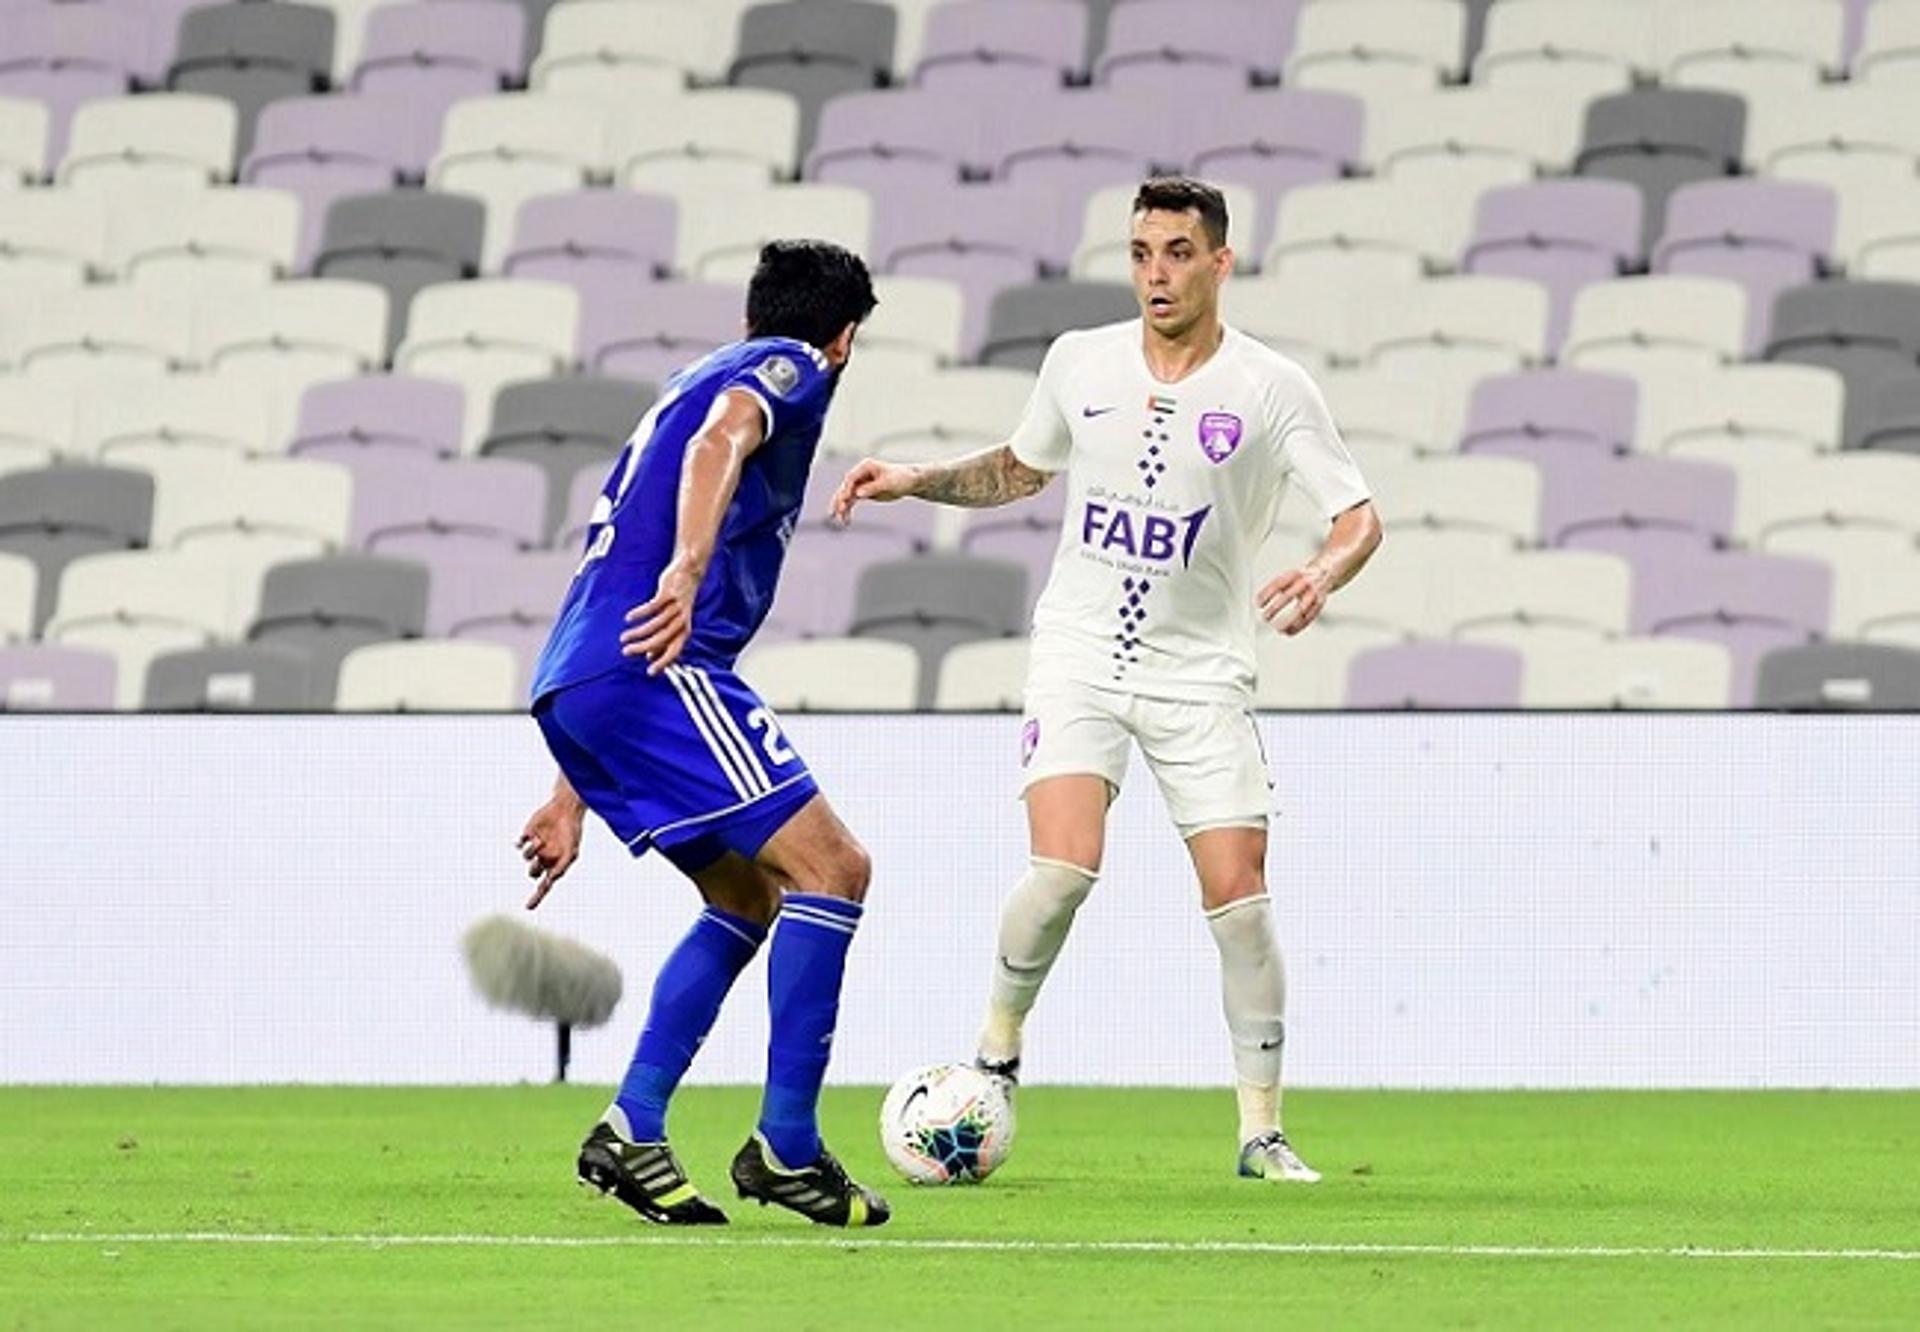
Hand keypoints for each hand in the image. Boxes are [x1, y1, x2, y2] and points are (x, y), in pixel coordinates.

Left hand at [517, 798, 582, 909]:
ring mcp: (536, 846)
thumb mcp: (572, 851)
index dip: (537, 897)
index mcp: (555, 864)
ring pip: (526, 857)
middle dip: (534, 868)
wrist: (565, 809)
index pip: (545, 885)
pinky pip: (519, 844)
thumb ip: (562, 866)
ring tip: (540, 841)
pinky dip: (522, 843)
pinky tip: (531, 837)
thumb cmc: (572, 830)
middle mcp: (544, 857)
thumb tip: (551, 880)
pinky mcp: (528, 835)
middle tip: (540, 858)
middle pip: (533, 872)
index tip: (528, 908)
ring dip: (532, 851)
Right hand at [620, 560, 700, 674]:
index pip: (674, 651)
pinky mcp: (669, 594)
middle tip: (626, 652)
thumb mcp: (674, 622)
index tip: (649, 672)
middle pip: (661, 639)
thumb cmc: (678, 602)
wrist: (689, 573)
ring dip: (637, 632)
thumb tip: (650, 656)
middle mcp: (682, 621)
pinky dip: (640, 613)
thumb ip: (664, 639)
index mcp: (684, 631)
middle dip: (642, 647)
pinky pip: (652, 607)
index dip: (663, 662)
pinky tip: (628, 618)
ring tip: (623, 637)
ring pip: (655, 625)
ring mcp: (676, 608)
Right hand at [830, 459, 918, 524]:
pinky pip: (852, 502)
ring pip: (847, 496)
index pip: (851, 478)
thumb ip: (873, 488)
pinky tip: (846, 520)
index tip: (845, 500)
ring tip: (840, 519)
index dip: (846, 489)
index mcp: (866, 466)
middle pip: (846, 487)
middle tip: (837, 512)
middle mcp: (861, 474)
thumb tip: (858, 493)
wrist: (910, 481)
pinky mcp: (864, 492)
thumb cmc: (901, 478)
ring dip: (842, 507)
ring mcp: (861, 483)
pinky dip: (848, 510)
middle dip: (840, 500)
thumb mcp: (888, 483)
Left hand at [1258, 563, 1333, 636]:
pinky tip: (1288, 632)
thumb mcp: (1288, 577)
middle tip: (1265, 617)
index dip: (1266, 594)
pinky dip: (1297, 627)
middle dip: (1275, 608)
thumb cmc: (1301, 578)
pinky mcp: (1319, 604)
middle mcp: (1304, 583)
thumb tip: (1259, 601)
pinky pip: (1308, 618)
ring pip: (1301, 610)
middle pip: (1288, 596)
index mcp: (1294, 574)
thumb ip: (1276, 587)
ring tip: (1278, 629)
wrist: (1325, 572)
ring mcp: (1313, 594)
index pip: (1277, 584)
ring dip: (1288, 621)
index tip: (1258, 604)